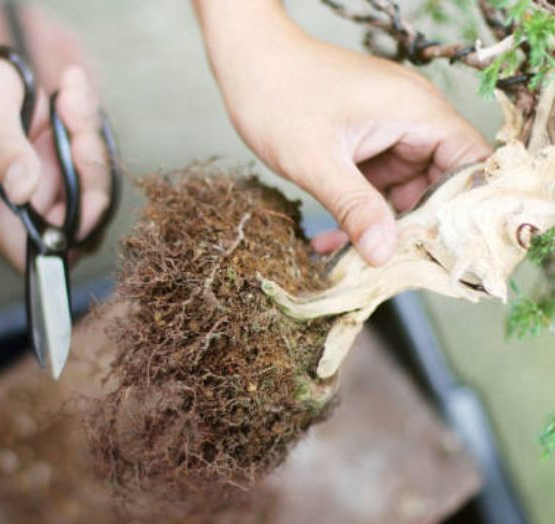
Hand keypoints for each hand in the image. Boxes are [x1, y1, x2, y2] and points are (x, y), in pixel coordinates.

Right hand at [0, 33, 110, 272]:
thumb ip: (6, 148)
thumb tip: (23, 190)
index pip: (42, 256)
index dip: (74, 236)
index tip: (84, 189)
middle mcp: (18, 203)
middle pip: (79, 218)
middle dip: (91, 172)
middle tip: (75, 125)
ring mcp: (36, 182)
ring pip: (89, 182)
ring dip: (90, 138)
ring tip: (67, 98)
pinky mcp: (48, 159)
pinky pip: (85, 152)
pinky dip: (86, 120)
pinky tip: (68, 91)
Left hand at [195, 2, 491, 265]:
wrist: (246, 63)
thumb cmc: (279, 96)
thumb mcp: (317, 162)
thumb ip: (355, 208)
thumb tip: (384, 254)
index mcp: (416, 111)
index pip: (471, 162)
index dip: (463, 208)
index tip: (441, 250)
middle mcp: (412, 119)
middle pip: (441, 182)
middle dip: (418, 227)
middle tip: (392, 266)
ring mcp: (389, 131)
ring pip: (407, 190)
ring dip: (383, 226)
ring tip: (353, 261)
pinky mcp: (367, 143)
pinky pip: (378, 186)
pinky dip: (360, 213)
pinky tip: (331, 241)